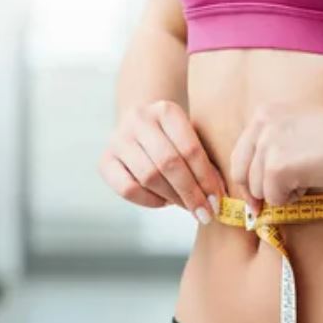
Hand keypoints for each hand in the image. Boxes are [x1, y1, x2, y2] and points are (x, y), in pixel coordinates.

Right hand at [98, 100, 226, 223]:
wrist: (140, 127)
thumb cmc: (175, 139)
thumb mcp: (192, 139)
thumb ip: (206, 163)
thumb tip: (217, 198)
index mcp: (166, 110)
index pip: (190, 149)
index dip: (205, 178)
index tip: (217, 201)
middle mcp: (139, 119)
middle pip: (168, 163)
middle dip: (190, 193)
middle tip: (205, 213)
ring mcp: (118, 139)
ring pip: (148, 176)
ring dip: (172, 198)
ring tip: (188, 207)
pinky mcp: (105, 160)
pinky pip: (128, 189)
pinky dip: (149, 201)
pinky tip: (164, 202)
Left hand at [230, 102, 322, 217]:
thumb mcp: (300, 129)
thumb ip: (276, 147)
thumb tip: (256, 184)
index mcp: (265, 113)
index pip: (240, 154)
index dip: (247, 179)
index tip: (254, 198)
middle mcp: (261, 125)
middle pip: (242, 173)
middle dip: (255, 194)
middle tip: (264, 210)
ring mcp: (268, 145)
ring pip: (259, 189)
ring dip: (280, 194)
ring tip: (308, 181)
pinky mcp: (278, 167)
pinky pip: (275, 199)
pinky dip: (291, 199)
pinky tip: (312, 184)